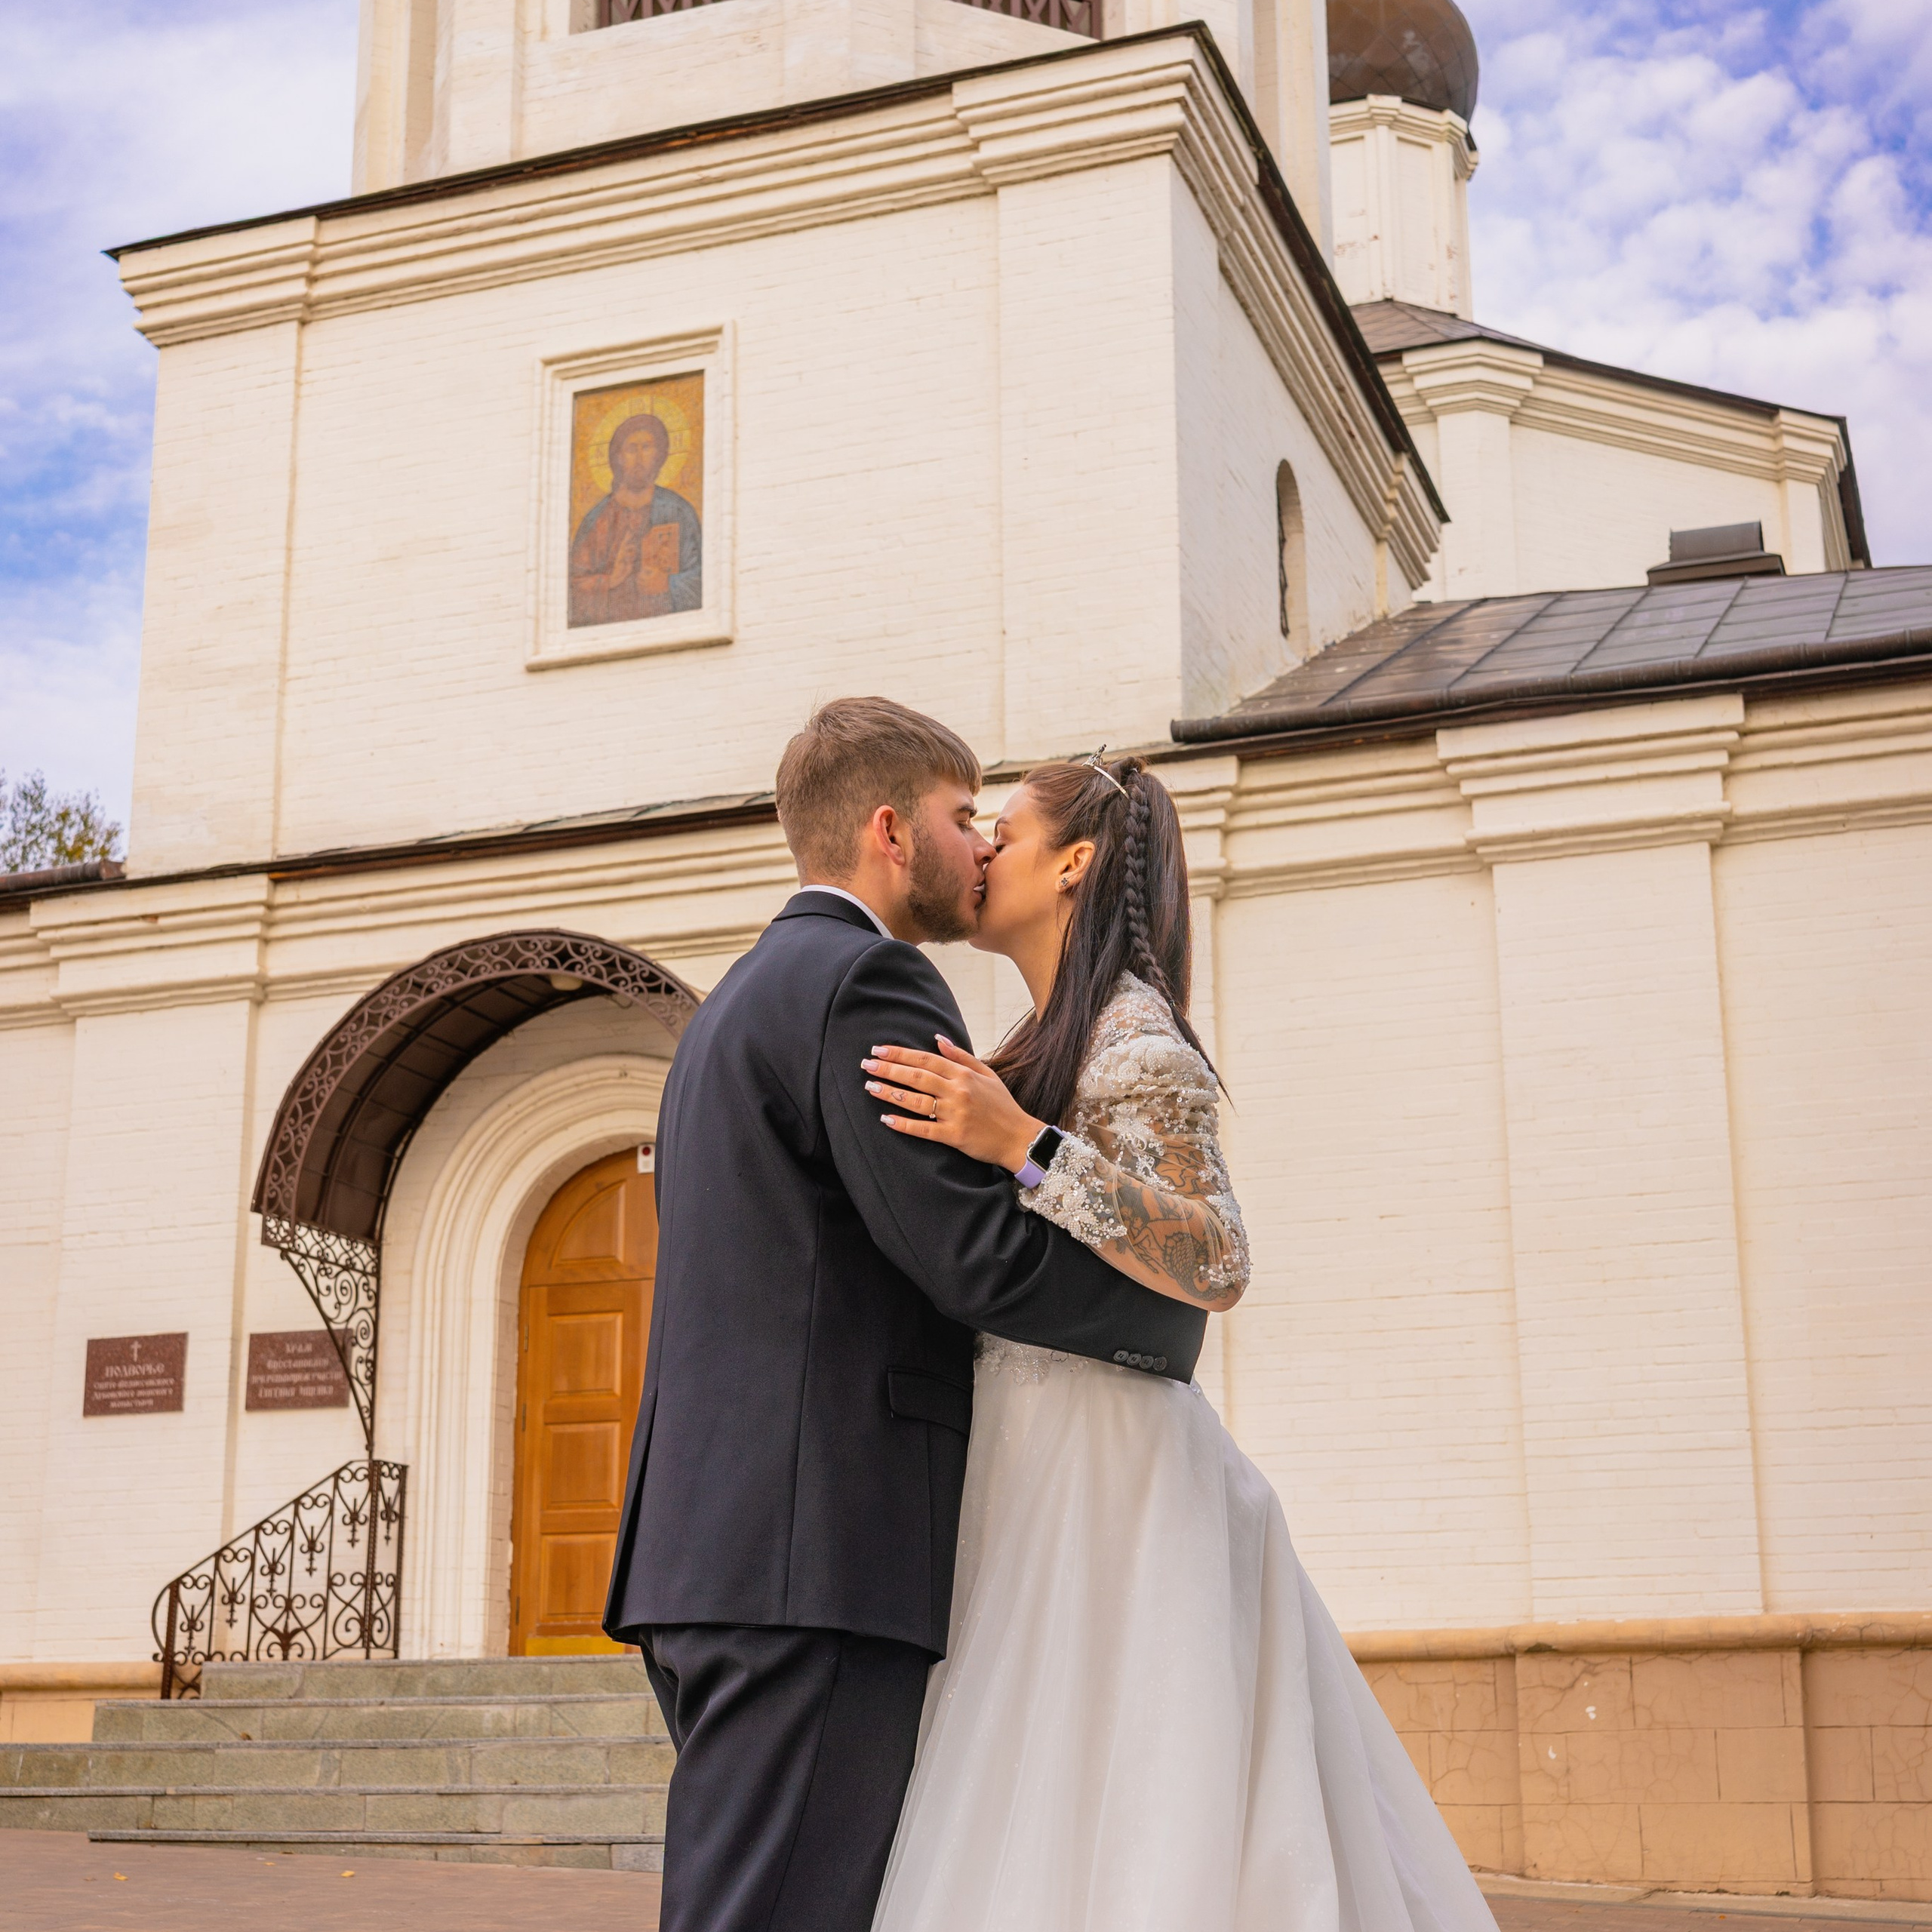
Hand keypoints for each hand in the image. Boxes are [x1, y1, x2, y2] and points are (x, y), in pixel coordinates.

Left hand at [864, 1037, 1043, 1173]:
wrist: (1019, 1137)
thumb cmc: (1002, 1106)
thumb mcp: (987, 1075)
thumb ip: (961, 1057)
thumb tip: (938, 1039)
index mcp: (964, 1075)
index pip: (926, 1059)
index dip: (901, 1053)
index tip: (879, 1050)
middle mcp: (958, 1092)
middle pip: (916, 1077)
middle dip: (889, 1069)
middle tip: (866, 1065)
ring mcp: (955, 1114)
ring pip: (916, 1101)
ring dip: (890, 1093)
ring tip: (870, 1087)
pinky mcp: (954, 1136)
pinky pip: (924, 1129)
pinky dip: (904, 1124)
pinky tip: (886, 1119)